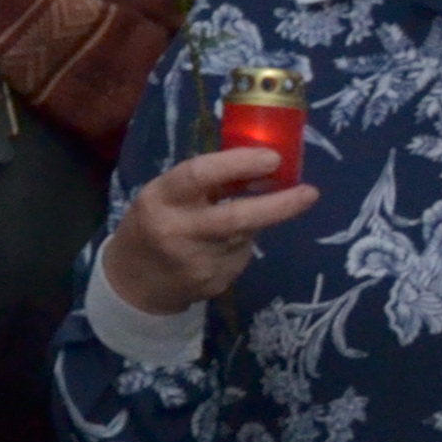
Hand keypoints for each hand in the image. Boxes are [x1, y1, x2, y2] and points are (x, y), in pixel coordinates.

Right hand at [100, 144, 322, 318]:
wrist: (133, 284)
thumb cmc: (153, 224)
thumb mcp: (166, 195)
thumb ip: (204, 182)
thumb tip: (261, 163)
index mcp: (160, 199)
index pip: (200, 174)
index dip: (240, 163)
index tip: (274, 158)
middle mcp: (177, 231)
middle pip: (235, 217)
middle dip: (278, 204)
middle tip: (309, 193)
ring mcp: (196, 262)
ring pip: (245, 235)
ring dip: (258, 221)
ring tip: (251, 213)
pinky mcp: (212, 283)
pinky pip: (240, 256)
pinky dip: (242, 245)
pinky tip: (223, 247)